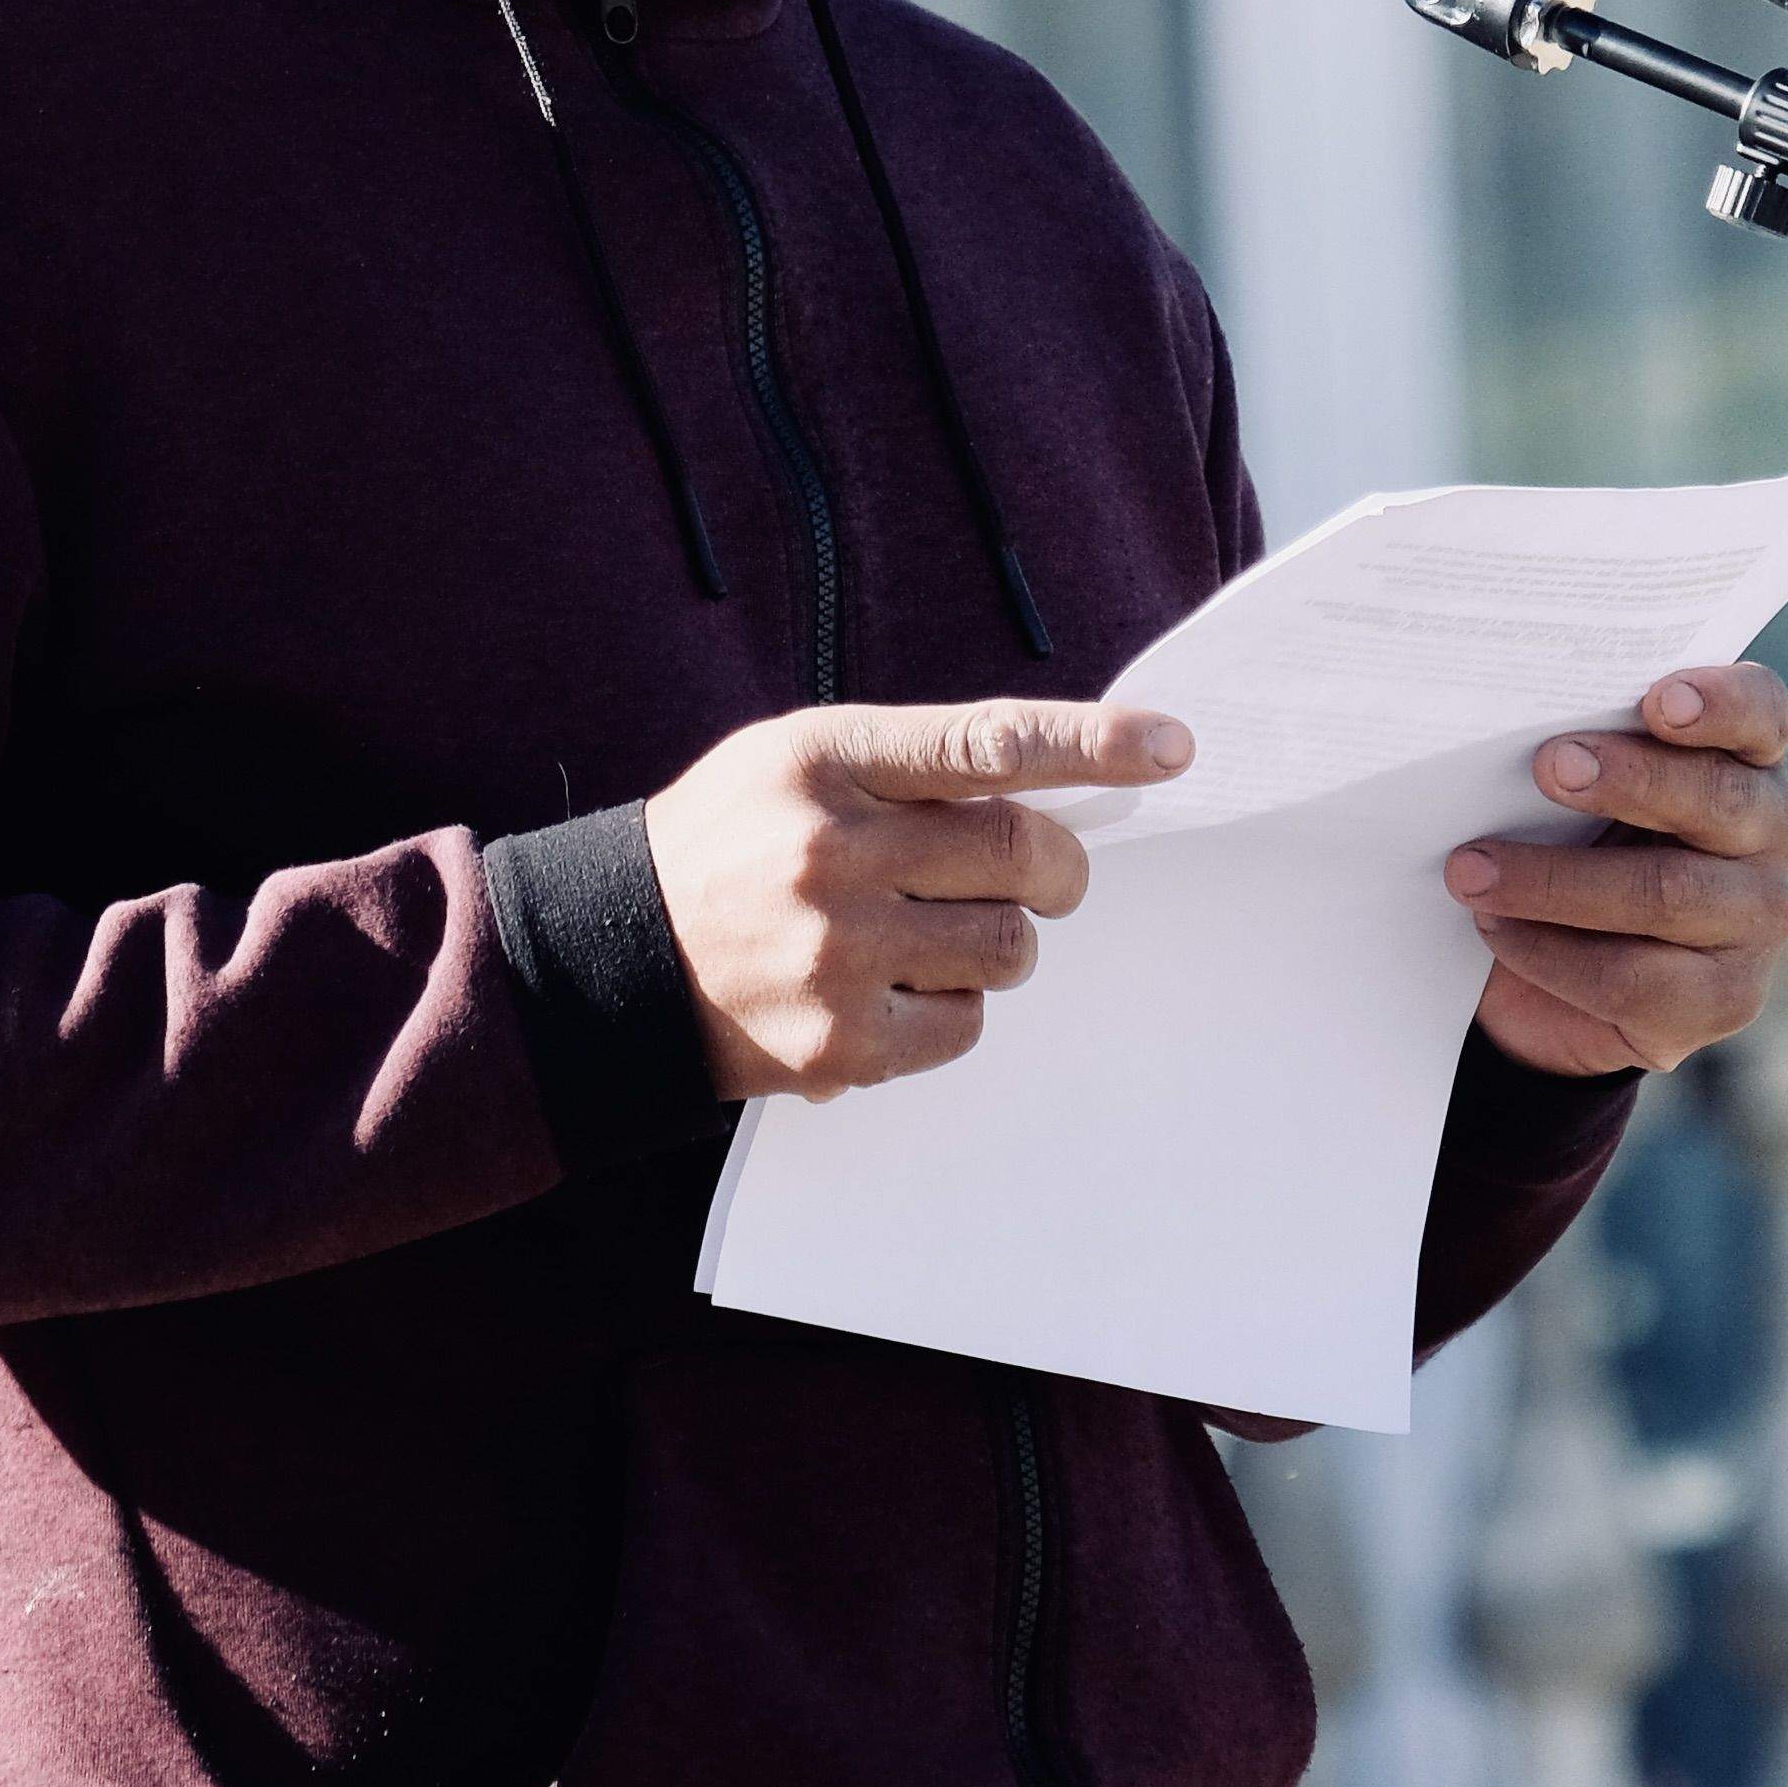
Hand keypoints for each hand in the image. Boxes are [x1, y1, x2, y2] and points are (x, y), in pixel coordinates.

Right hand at [644, 696, 1189, 1100]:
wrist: (614, 956)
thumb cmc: (732, 844)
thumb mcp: (798, 764)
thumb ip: (916, 768)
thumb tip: (1059, 796)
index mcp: (827, 760)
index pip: (986, 742)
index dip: (1092, 742)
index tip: (1173, 747)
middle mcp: (833, 852)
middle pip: (1024, 856)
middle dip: (1057, 870)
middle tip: (1042, 877)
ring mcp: (837, 954)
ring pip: (1011, 949)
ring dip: (998, 941)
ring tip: (928, 935)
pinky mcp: (842, 1044)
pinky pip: (967, 1025)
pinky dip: (951, 1007)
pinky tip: (890, 990)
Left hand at [1449, 663, 1787, 1082]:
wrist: (1556, 975)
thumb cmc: (1567, 840)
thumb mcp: (1571, 784)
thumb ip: (1571, 746)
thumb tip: (1493, 719)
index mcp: (1745, 756)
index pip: (1761, 712)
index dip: (1721, 702)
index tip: (1659, 700)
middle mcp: (1771, 833)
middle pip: (1720, 799)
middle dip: (1631, 780)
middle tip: (1548, 765)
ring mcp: (1758, 920)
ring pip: (1669, 894)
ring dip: (1556, 880)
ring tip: (1472, 869)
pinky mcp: (1725, 1000)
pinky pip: (1633, 977)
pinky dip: (1550, 952)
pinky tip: (1494, 928)